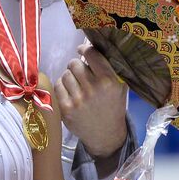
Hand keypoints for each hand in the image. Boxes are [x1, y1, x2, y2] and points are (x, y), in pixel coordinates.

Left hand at [55, 44, 126, 158]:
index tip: (81, 49)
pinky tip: (70, 92)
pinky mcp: (66, 109)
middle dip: (76, 65)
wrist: (106, 135)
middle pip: (74, 64)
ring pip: (65, 74)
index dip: (84, 49)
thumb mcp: (120, 87)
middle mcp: (93, 89)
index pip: (91, 54)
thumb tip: (93, 45)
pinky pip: (58, 86)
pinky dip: (62, 86)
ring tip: (76, 84)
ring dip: (69, 77)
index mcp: (109, 81)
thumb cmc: (113, 106)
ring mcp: (78, 100)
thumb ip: (110, 67)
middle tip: (80, 71)